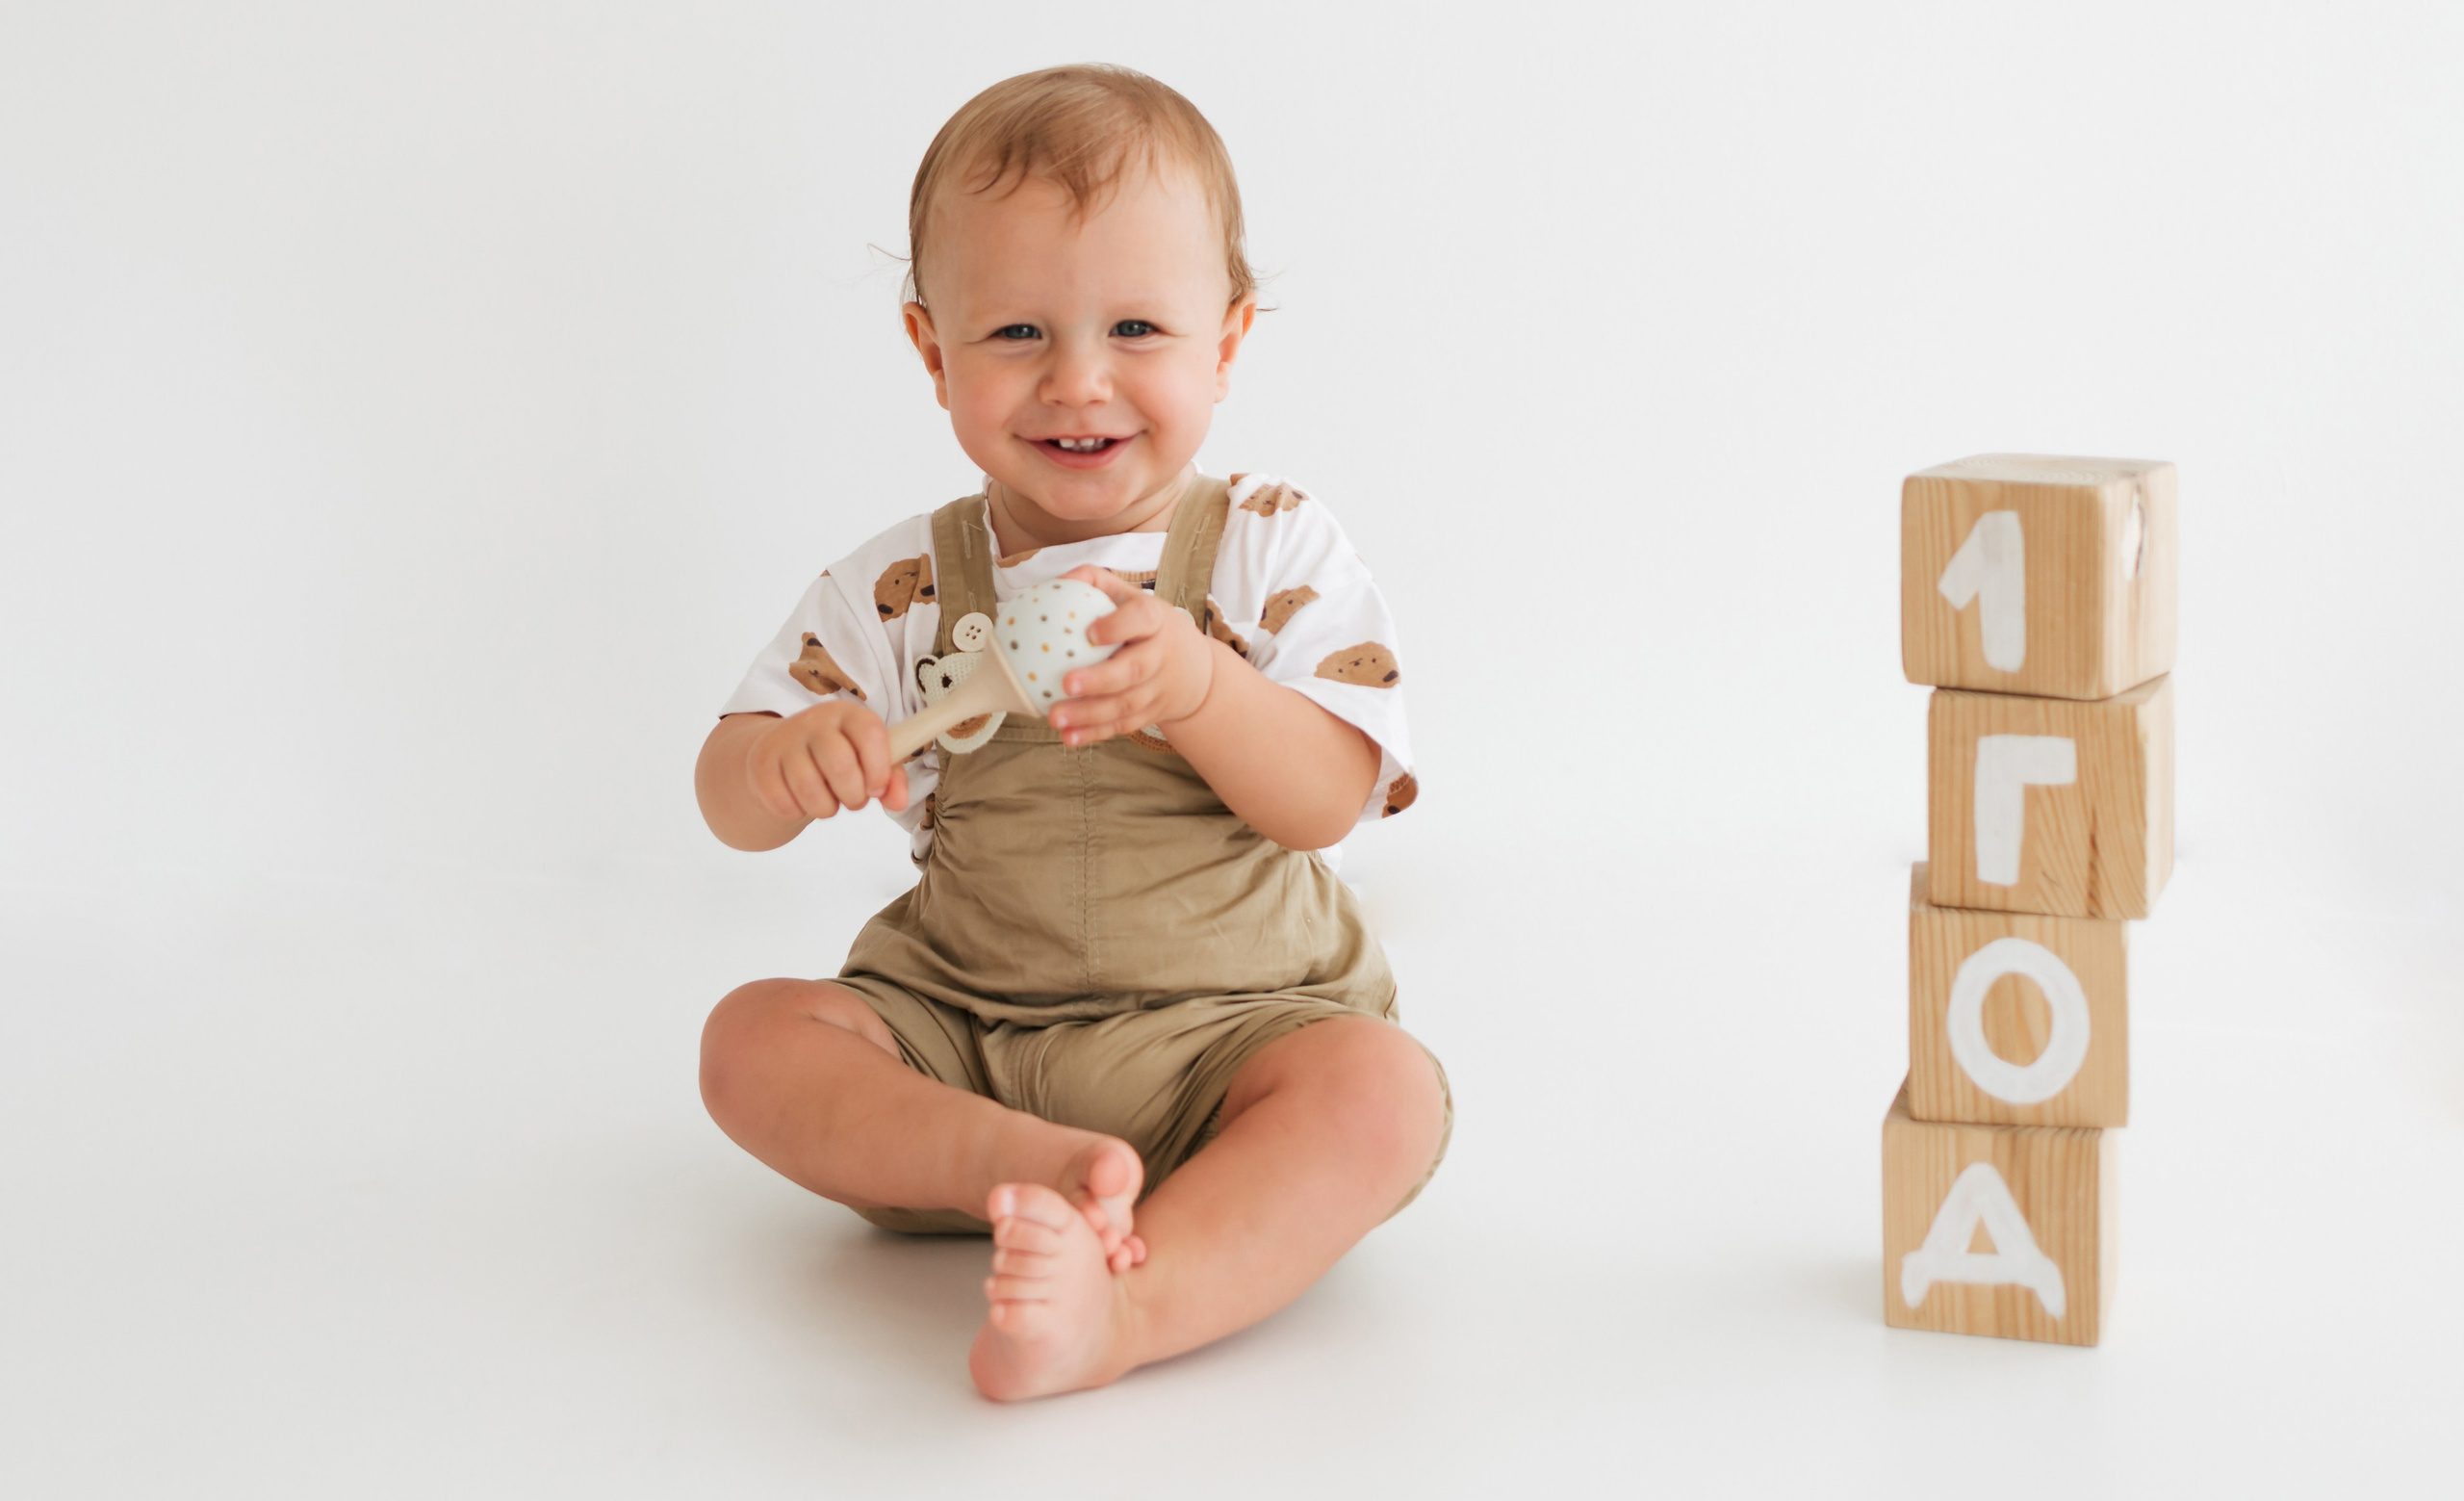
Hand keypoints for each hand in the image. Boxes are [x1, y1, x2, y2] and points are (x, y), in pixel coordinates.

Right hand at [743, 700, 909, 821]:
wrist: (781, 752)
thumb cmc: (836, 757)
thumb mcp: (867, 759)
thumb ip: (890, 778)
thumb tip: (899, 801)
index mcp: (847, 714)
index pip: (869, 733)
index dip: (879, 768)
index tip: (877, 788)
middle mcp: (814, 721)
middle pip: (839, 764)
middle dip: (853, 796)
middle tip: (854, 800)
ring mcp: (784, 740)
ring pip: (809, 789)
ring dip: (826, 808)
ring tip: (828, 802)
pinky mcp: (760, 764)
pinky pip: (783, 802)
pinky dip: (797, 811)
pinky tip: (801, 800)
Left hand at [1047, 566, 1216, 745]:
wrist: (1196, 671)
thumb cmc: (1150, 628)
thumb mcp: (1134, 599)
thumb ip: (1097, 583)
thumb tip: (1058, 580)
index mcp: (1156, 621)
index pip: (1142, 619)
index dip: (1118, 626)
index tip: (1090, 633)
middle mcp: (1161, 656)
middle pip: (1133, 669)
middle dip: (1100, 679)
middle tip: (1067, 683)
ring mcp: (1158, 689)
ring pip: (1125, 704)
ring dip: (1090, 713)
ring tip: (1055, 717)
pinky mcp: (1152, 714)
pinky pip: (1123, 725)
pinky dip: (1096, 733)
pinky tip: (1069, 738)